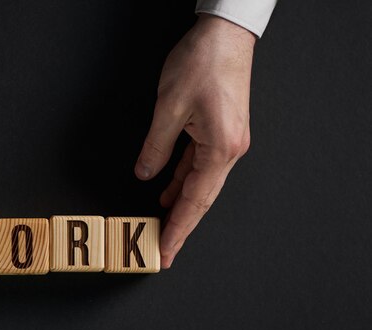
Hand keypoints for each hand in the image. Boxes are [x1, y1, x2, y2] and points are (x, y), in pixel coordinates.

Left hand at [134, 15, 255, 268]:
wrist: (225, 34)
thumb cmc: (204, 63)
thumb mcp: (168, 108)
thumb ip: (155, 147)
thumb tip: (145, 173)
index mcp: (220, 149)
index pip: (194, 201)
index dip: (178, 229)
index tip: (165, 251)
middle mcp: (229, 150)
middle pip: (201, 199)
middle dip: (180, 226)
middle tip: (163, 251)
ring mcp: (227, 142)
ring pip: (200, 184)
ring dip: (180, 205)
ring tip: (161, 227)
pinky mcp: (220, 132)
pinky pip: (198, 166)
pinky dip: (182, 181)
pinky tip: (168, 192)